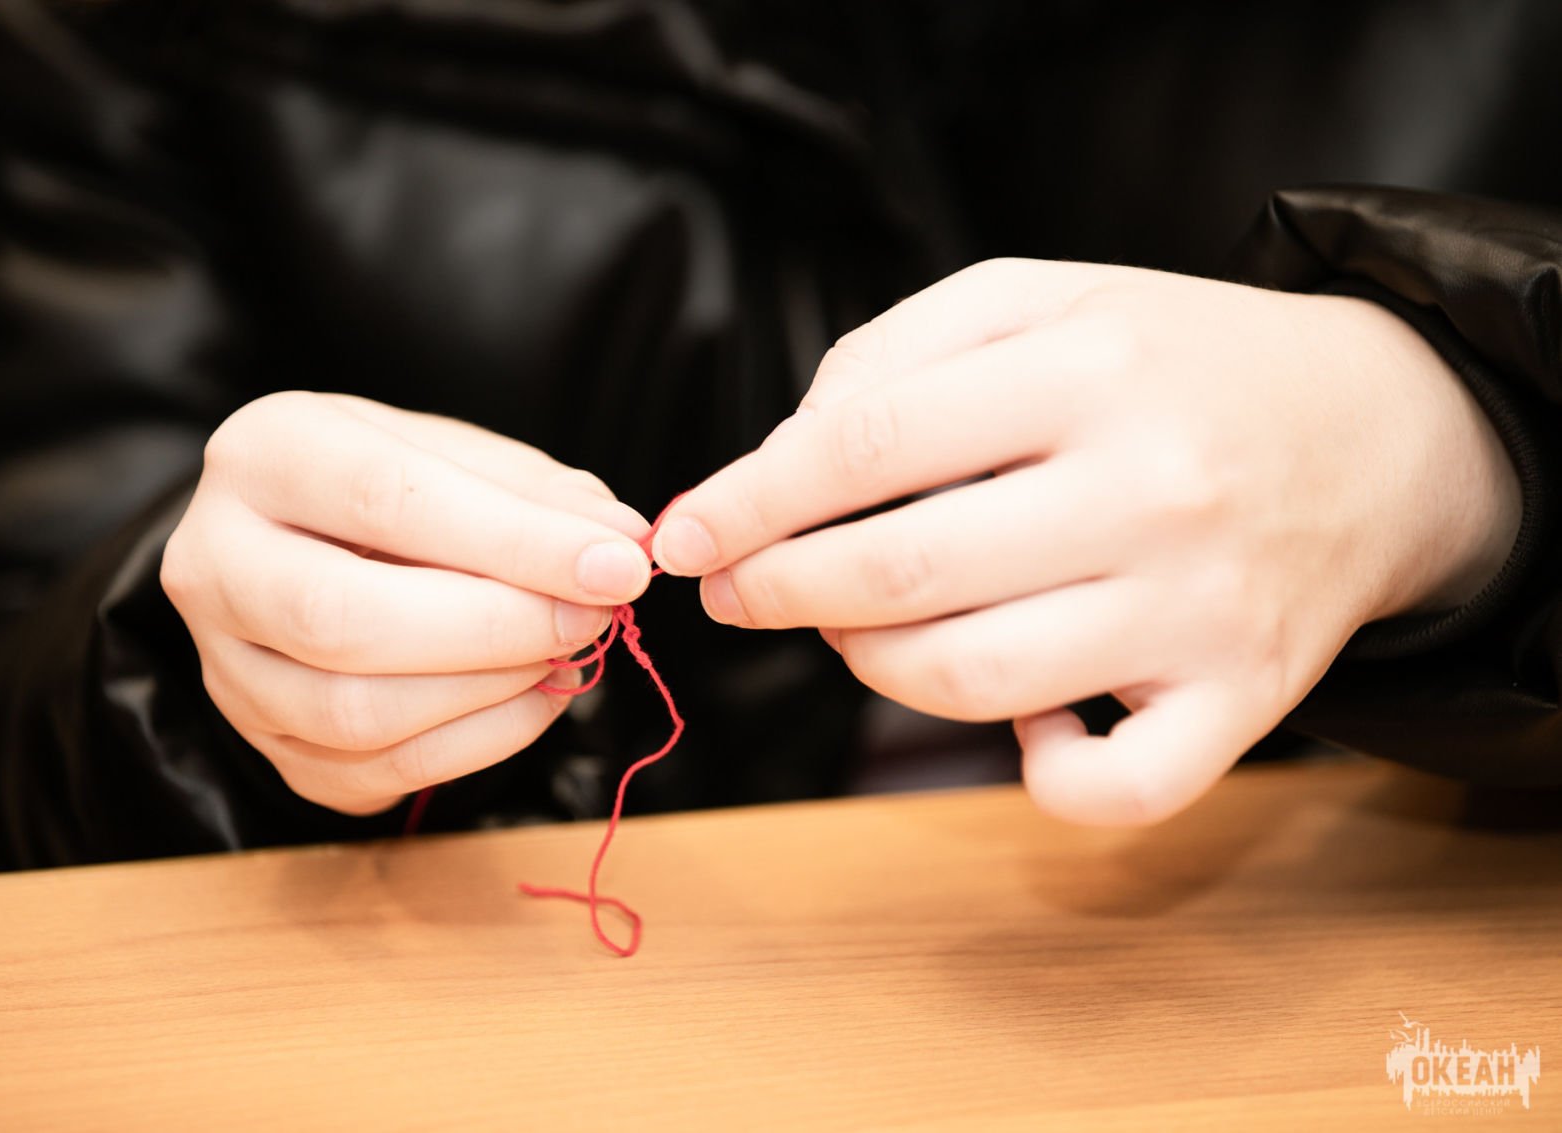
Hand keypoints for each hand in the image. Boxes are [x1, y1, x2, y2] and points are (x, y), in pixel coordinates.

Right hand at [161, 391, 652, 814]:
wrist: (300, 541)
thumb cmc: (386, 486)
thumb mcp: (455, 454)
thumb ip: (538, 494)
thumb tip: (621, 543)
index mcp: (263, 455)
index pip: (389, 500)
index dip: (515, 543)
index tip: (618, 565)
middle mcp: (215, 562)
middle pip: (345, 623)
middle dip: (495, 630)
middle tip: (591, 617)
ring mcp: (227, 667)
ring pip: (354, 715)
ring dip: (489, 694)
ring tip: (565, 653)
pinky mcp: (264, 745)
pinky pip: (374, 773)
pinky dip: (478, 743)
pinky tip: (532, 695)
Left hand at [648, 260, 1521, 824]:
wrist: (1375, 429)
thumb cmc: (1170, 364)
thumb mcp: (1041, 300)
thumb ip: (892, 356)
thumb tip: (775, 467)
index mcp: (1089, 369)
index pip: (866, 445)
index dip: (747, 502)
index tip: (683, 536)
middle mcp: (1152, 489)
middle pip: (903, 574)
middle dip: (780, 593)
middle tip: (738, 592)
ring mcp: (1203, 607)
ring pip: (973, 682)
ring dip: (873, 668)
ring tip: (860, 628)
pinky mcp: (1246, 698)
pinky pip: (1111, 789)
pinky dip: (1035, 772)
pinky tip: (1019, 716)